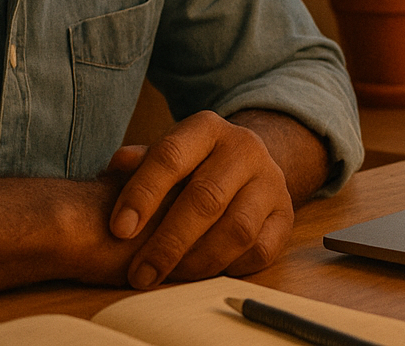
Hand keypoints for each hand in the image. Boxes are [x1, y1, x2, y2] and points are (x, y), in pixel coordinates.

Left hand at [106, 111, 293, 287]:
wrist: (245, 168)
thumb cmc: (191, 168)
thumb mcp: (164, 156)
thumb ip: (140, 163)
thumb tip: (118, 164)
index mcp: (206, 128)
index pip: (171, 156)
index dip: (143, 194)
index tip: (119, 230)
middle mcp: (244, 148)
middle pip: (206, 199)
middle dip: (168, 242)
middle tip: (141, 273)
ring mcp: (270, 181)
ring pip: (237, 229)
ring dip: (198, 261)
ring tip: (171, 276)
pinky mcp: (286, 215)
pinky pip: (260, 250)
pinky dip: (230, 267)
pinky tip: (205, 271)